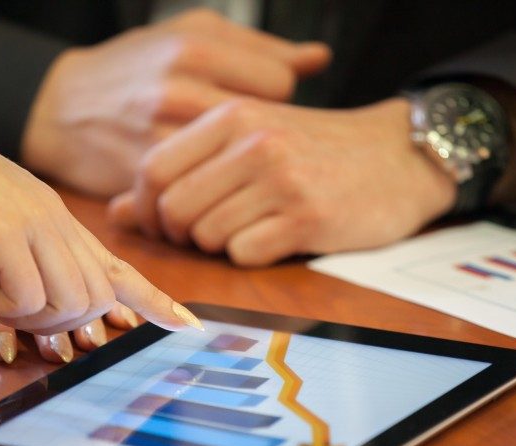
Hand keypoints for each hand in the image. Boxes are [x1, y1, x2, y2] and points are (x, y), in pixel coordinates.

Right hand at [0, 224, 141, 363]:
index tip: (188, 328)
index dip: (155, 301)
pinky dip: (1, 308)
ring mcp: (37, 224)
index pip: (119, 266)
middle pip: (98, 299)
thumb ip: (11, 281)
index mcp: (56, 220)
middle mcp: (56, 221)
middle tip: (13, 313)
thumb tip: (16, 340)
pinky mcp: (9, 232)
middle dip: (64, 325)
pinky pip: (30, 299)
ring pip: (72, 303)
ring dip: (29, 317)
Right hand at [21, 8, 329, 196]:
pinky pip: (200, 192)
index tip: (259, 104)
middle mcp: (177, 90)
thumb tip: (321, 58)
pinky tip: (204, 182)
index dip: (276, 98)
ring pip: (233, 166)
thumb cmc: (136, 66)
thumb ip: (258, 47)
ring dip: (238, 172)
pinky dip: (210, 193)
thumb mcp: (191, 35)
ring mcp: (159, 135)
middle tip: (250, 143)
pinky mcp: (145, 175)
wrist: (61, 109)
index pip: (279, 82)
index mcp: (195, 48)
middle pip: (262, 127)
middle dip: (262, 140)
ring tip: (229, 165)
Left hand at [108, 97, 456, 265]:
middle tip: (204, 236)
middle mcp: (254, 143)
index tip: (162, 223)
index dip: (144, 208)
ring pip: (207, 236)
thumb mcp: (248, 142)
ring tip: (246, 231)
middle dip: (178, 235)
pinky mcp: (307, 220)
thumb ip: (184, 170)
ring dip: (217, 246)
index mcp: (232, 117)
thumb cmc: (315, 152)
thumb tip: (117, 212)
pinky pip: (244, 255)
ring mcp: (282, 181)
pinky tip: (274, 240)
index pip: (153, 169)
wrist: (398, 158)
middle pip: (174, 209)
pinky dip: (250, 256)